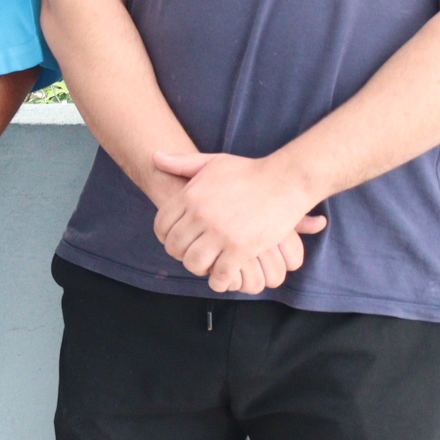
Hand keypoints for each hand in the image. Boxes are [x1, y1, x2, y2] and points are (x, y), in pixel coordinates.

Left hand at [150, 151, 326, 293]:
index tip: (174, 240)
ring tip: (207, 266)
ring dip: (198, 268)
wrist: (284, 181)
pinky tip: (223, 278)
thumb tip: (154, 157)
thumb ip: (182, 163)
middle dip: (180, 254)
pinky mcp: (241, 249)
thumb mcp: (213, 162)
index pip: (162, 225)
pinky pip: (220, 275)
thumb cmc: (249, 171)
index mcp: (191, 196)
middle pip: (175, 247)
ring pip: (193, 263)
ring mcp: (220, 233)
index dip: (164, 236)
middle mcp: (201, 215)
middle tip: (191, 255)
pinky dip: (219, 281)